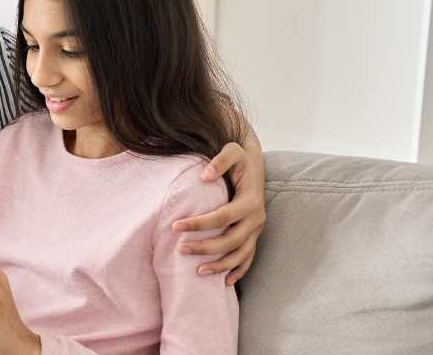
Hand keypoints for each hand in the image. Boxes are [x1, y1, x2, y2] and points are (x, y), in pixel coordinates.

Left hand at [173, 140, 266, 285]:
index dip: (199, 223)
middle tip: (180, 249)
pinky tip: (225, 282)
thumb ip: (219, 161)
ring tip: (198, 272)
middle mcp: (256, 218)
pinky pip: (248, 258)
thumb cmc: (239, 156)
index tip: (175, 226)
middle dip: (206, 247)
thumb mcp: (232, 150)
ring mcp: (257, 230)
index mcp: (250, 201)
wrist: (254, 161)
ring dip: (221, 265)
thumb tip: (204, 176)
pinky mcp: (255, 235)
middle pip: (231, 240)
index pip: (222, 217)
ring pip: (240, 254)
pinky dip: (238, 271)